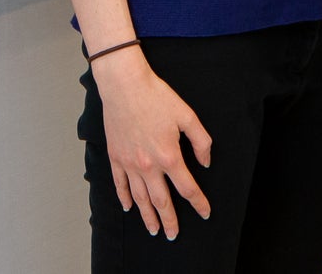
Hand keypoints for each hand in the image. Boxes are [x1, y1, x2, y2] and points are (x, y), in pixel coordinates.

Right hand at [92, 46, 211, 239]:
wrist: (125, 87)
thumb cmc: (157, 98)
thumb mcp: (188, 116)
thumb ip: (201, 141)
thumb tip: (205, 163)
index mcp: (169, 156)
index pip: (187, 187)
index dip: (198, 202)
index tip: (205, 212)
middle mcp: (148, 165)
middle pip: (161, 200)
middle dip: (169, 220)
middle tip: (172, 235)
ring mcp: (129, 163)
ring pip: (139, 197)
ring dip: (147, 215)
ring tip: (153, 229)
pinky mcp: (115, 157)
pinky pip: (120, 184)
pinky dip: (124, 198)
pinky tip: (129, 207)